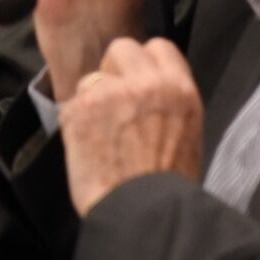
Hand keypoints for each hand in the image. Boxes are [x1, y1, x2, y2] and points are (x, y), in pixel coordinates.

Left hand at [59, 38, 202, 216]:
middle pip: (122, 48)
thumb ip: (166, 102)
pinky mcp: (81, 108)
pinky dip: (76, 122)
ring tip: (101, 133)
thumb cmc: (167, 185)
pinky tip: (88, 146)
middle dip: (115, 70)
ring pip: (92, 78)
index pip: (158, 47)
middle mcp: (146, 83)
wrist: (144, 213)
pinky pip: (73, 104)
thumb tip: (146, 92)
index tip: (137, 78)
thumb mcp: (186, 133)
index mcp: (179, 89)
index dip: (145, 61)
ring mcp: (111, 93)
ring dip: (93, 99)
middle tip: (114, 102)